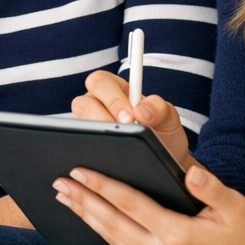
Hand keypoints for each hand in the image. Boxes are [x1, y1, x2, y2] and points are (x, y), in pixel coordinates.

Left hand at [54, 164, 244, 244]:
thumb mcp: (236, 205)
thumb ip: (210, 187)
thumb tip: (190, 172)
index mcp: (178, 234)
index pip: (130, 205)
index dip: (102, 186)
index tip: (78, 171)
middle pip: (112, 223)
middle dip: (83, 200)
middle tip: (57, 182)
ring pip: (112, 237)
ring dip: (86, 215)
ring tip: (64, 197)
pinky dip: (102, 230)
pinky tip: (90, 217)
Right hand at [72, 70, 192, 169]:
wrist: (164, 162)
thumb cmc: (163, 134)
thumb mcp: (169, 119)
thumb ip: (160, 109)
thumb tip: (141, 110)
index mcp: (114, 89)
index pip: (100, 82)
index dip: (112, 99)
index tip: (130, 117)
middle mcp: (96, 105)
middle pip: (82, 102)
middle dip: (101, 119)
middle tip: (122, 133)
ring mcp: (87, 126)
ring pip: (76, 126)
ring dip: (95, 137)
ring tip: (116, 150)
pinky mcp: (84, 146)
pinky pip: (78, 147)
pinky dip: (90, 153)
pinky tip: (107, 163)